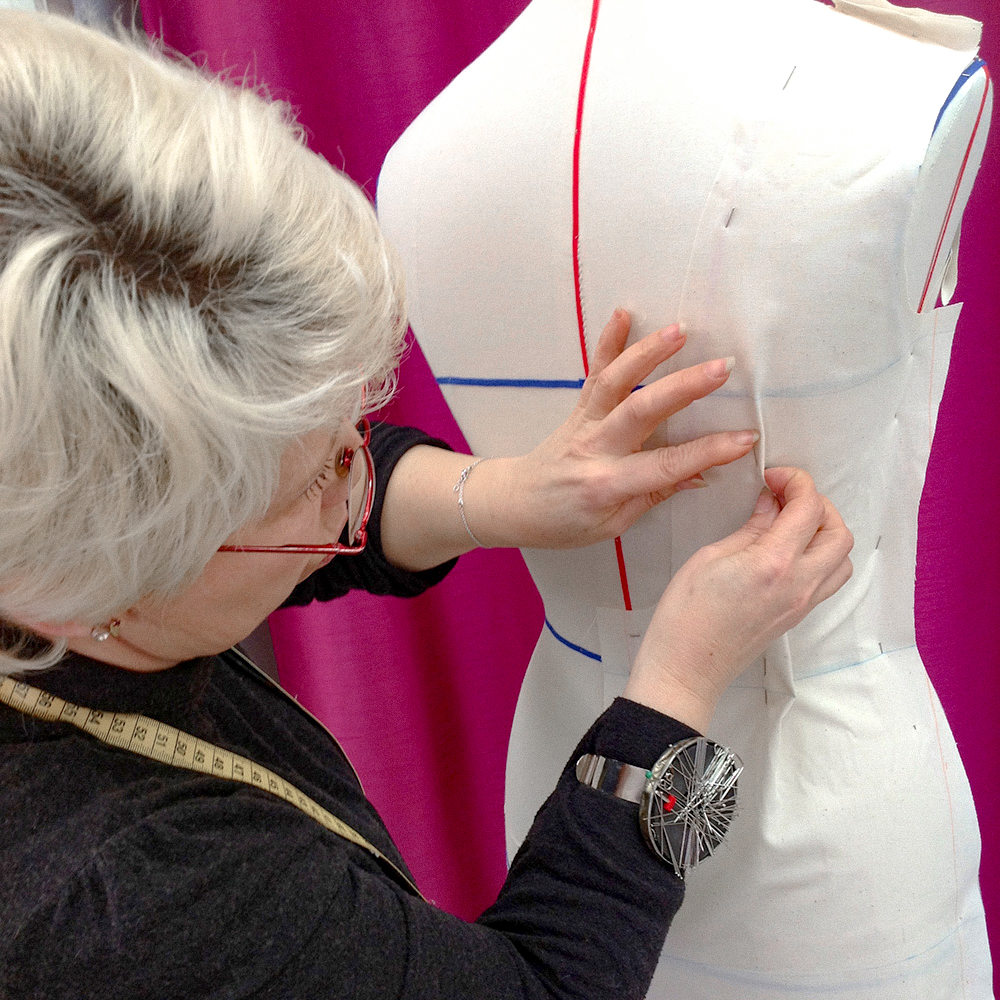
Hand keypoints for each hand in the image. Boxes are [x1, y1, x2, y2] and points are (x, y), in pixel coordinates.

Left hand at [487, 309, 759, 548]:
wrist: (515, 505)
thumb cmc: (564, 522)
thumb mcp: (612, 525)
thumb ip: (654, 494)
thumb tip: (701, 474)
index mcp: (606, 484)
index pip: (665, 465)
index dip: (708, 452)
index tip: (745, 438)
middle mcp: (594, 447)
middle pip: (641, 411)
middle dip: (683, 388)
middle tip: (722, 369)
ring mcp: (583, 423)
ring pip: (616, 383)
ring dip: (647, 353)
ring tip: (680, 330)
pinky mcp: (577, 408)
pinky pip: (593, 373)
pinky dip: (607, 342)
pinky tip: (623, 314)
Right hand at [623, 467, 853, 731]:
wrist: (687, 669)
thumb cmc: (686, 615)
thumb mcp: (710, 557)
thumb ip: (750, 528)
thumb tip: (771, 504)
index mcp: (774, 563)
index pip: (808, 508)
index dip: (796, 481)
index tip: (773, 476)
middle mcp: (800, 584)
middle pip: (838, 532)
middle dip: (817, 503)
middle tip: (784, 495)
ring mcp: (803, 603)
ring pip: (841, 557)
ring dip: (824, 530)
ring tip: (789, 521)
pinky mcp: (798, 615)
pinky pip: (829, 578)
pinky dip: (819, 553)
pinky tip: (787, 547)